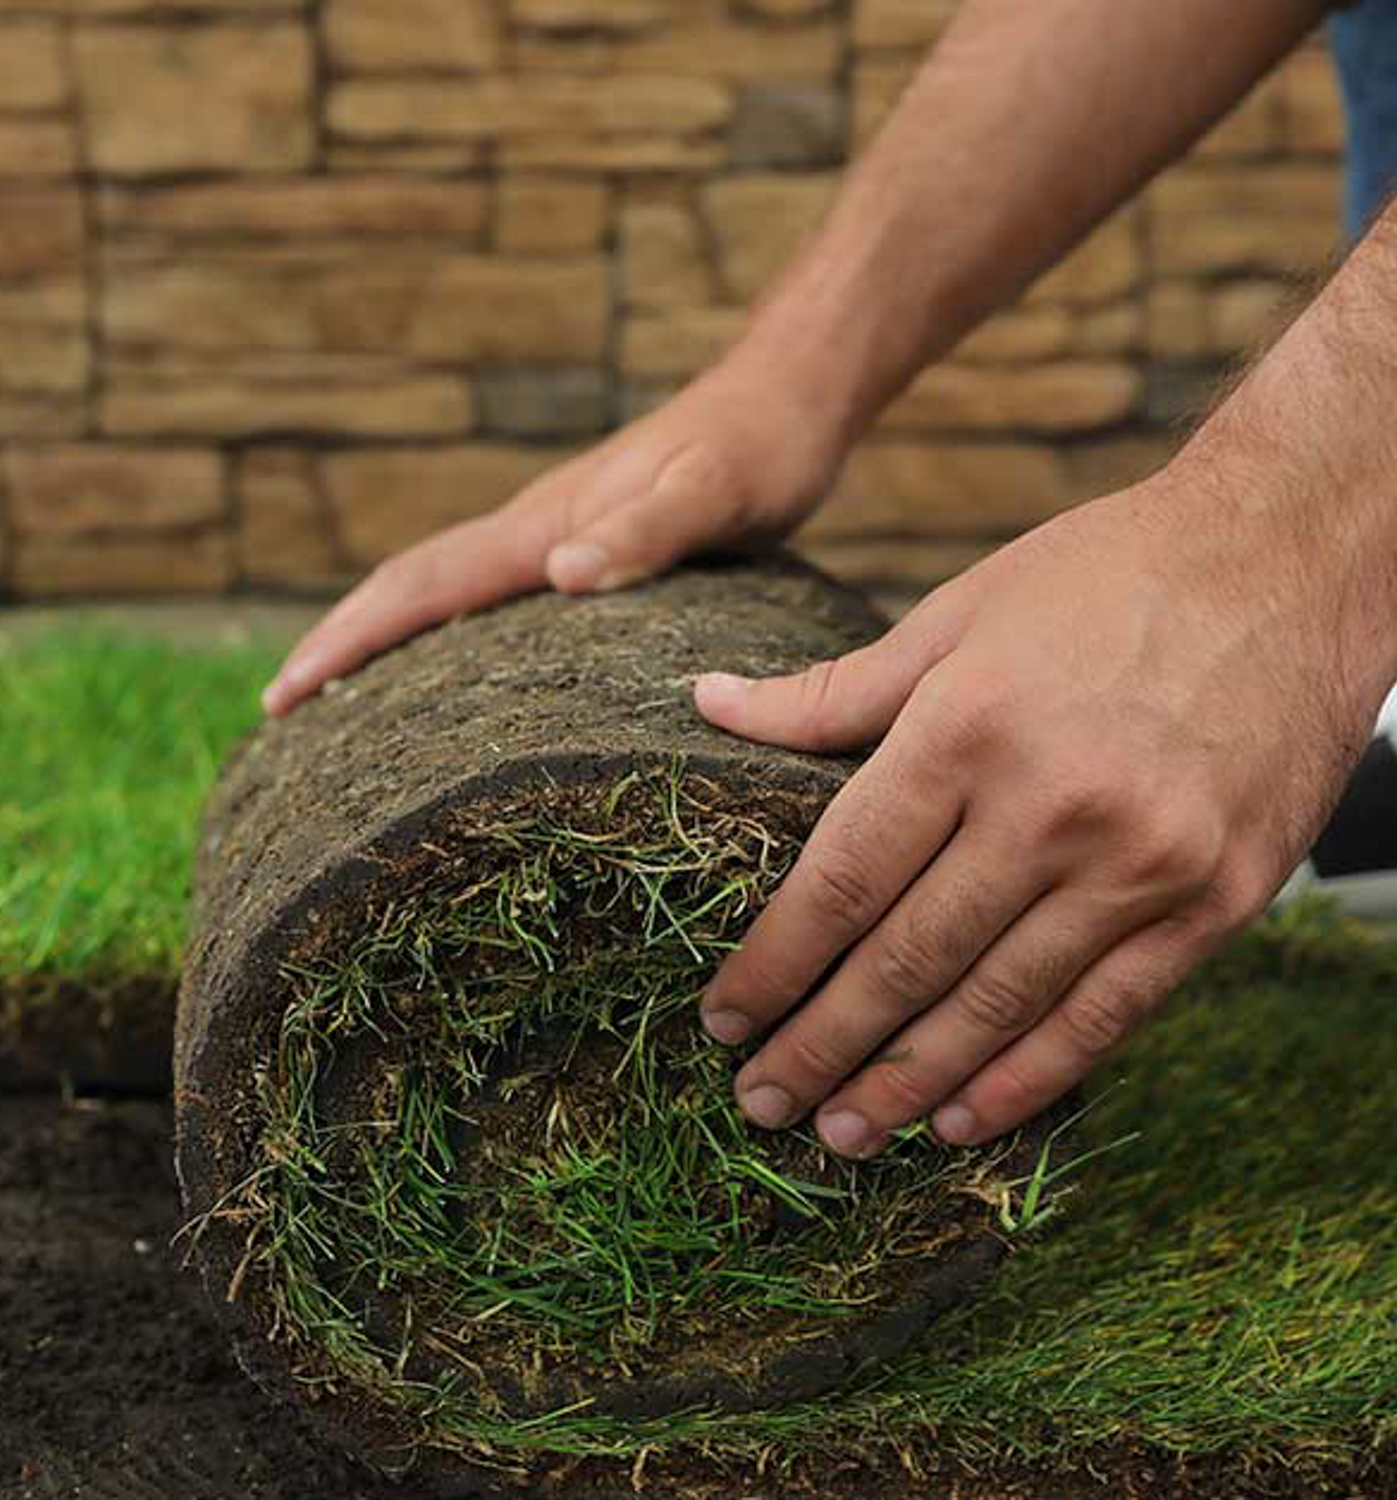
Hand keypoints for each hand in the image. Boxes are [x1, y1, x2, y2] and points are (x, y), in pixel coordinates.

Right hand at [262, 362, 844, 714]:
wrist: (786, 392)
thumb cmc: (760, 449)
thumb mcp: (717, 495)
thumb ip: (646, 532)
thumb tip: (560, 576)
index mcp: (546, 525)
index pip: (423, 585)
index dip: (347, 638)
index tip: (282, 695)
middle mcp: (535, 528)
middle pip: (411, 586)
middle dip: (339, 644)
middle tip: (280, 711)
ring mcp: (555, 533)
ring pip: (444, 590)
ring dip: (381, 637)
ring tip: (339, 701)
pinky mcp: (586, 543)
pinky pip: (490, 595)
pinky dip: (445, 630)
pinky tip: (455, 668)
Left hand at [694, 466, 1372, 1153]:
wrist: (1292, 558)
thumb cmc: (1107, 575)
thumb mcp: (955, 612)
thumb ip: (831, 691)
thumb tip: (708, 704)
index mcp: (968, 728)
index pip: (844, 878)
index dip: (775, 962)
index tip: (725, 1017)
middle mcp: (1051, 806)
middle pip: (908, 958)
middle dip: (822, 1042)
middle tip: (761, 1100)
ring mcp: (1142, 863)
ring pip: (997, 1004)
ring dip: (908, 1081)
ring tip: (841, 1132)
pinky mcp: (1215, 901)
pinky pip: (1105, 1015)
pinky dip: (1027, 1077)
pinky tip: (962, 1119)